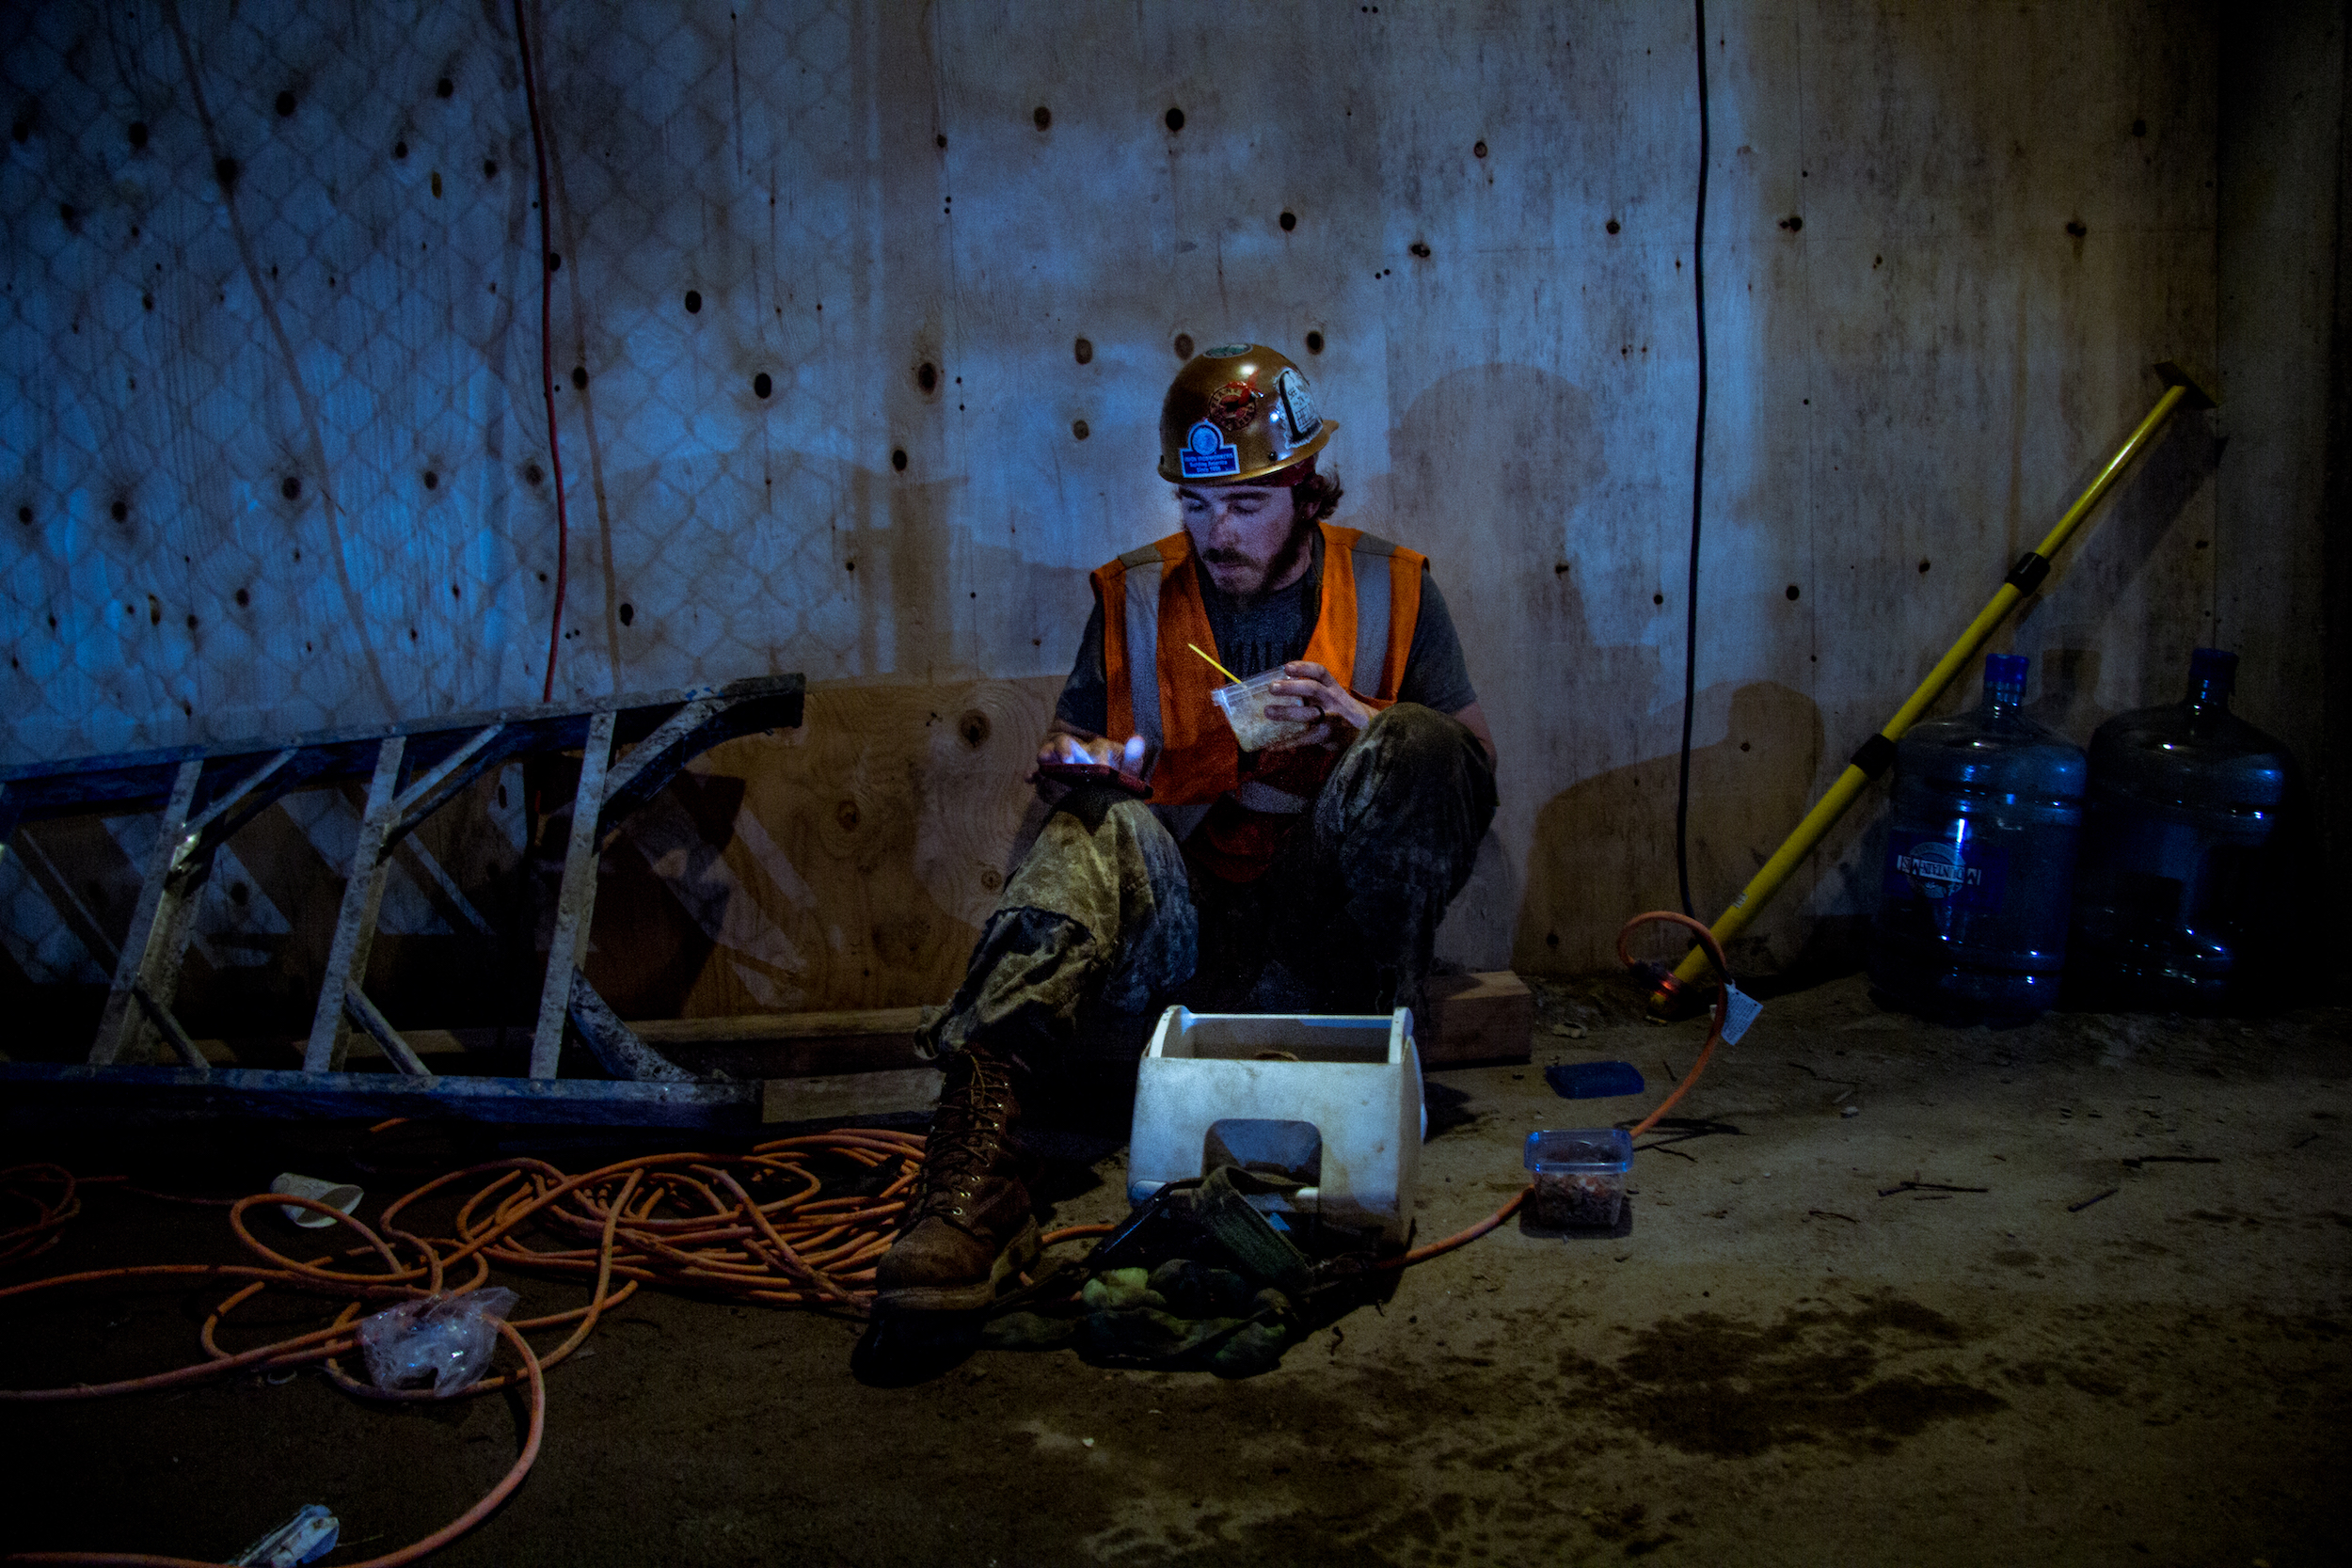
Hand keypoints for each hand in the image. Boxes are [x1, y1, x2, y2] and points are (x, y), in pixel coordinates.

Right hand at [1028, 730, 1146, 800]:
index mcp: (1100, 749)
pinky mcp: (1052, 775)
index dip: (1097, 754)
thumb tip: (1138, 738)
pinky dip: (1033, 774)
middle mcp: (1079, 750)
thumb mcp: (1129, 769)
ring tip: (1043, 764)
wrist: (1107, 794)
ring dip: (1046, 755)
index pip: (1097, 747)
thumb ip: (1133, 756)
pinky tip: (1029, 778)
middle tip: (1068, 762)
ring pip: (1049, 751)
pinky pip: (1039, 772)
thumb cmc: (1119, 778)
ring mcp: (1063, 761)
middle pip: (1067, 742)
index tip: (1100, 766)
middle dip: (1065, 750)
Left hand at [1260, 661, 1370, 751]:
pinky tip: (1272, 745)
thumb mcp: (1331, 695)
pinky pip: (1305, 738)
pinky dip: (1288, 742)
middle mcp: (1333, 699)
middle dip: (1292, 687)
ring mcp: (1332, 718)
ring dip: (1287, 713)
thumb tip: (1277, 689)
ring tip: (1268, 711)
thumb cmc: (1339, 710)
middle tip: (1272, 687)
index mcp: (1332, 687)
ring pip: (1309, 714)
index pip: (1319, 672)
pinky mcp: (1327, 735)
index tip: (1286, 667)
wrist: (1364, 731)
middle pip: (1313, 689)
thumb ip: (1311, 692)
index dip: (1303, 668)